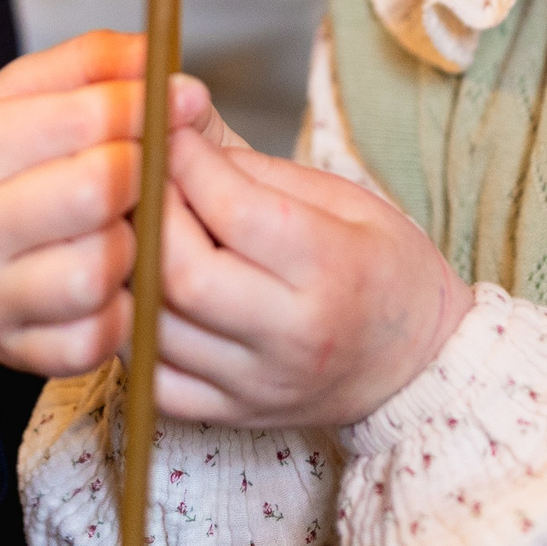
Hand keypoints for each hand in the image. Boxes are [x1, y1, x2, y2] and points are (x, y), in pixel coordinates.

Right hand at [0, 31, 218, 393]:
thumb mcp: (14, 98)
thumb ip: (91, 65)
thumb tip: (173, 71)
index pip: (82, 119)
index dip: (146, 106)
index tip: (178, 99)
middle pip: (97, 193)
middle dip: (143, 175)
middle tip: (150, 169)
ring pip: (101, 271)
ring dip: (132, 245)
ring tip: (124, 227)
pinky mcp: (19, 354)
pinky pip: (100, 336)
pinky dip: (124, 309)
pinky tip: (115, 282)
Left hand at [152, 129, 471, 427]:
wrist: (416, 362)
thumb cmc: (380, 265)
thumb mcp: (343, 198)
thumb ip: (255, 172)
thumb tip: (175, 135)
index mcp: (333, 269)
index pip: (234, 211)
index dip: (186, 162)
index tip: (166, 131)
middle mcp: (293, 335)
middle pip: (184, 273)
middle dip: (149, 213)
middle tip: (142, 179)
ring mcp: (257, 383)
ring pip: (156, 326)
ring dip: (131, 268)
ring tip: (136, 230)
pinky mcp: (230, 414)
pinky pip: (153, 377)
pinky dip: (133, 328)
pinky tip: (142, 290)